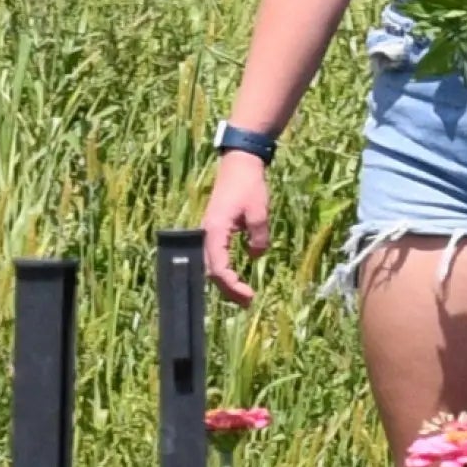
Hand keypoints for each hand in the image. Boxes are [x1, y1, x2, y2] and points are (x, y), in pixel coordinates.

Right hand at [202, 152, 271, 309]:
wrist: (239, 163)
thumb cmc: (248, 185)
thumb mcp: (259, 212)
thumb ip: (258, 237)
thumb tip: (255, 256)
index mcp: (215, 230)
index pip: (218, 267)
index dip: (231, 285)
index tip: (249, 296)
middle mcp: (207, 234)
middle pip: (211, 270)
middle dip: (228, 289)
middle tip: (248, 303)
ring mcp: (209, 232)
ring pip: (212, 264)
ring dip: (226, 282)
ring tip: (243, 295)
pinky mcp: (215, 229)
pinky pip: (216, 256)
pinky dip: (225, 270)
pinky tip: (237, 277)